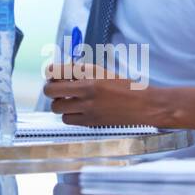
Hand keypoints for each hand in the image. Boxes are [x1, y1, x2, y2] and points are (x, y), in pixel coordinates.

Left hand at [42, 61, 162, 126]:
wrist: (144, 105)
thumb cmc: (125, 86)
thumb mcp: (102, 71)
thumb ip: (81, 71)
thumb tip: (61, 71)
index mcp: (90, 75)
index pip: (55, 71)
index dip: (50, 72)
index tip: (52, 74)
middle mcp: (86, 92)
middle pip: (50, 91)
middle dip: (50, 88)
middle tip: (58, 87)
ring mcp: (88, 109)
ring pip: (57, 108)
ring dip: (60, 103)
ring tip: (69, 100)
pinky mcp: (91, 123)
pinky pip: (68, 120)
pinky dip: (69, 115)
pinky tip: (78, 110)